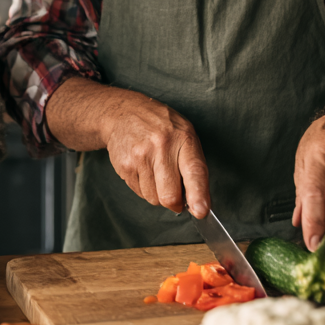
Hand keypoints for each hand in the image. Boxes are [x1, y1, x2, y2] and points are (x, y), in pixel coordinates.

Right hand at [103, 91, 210, 215]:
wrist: (124, 113)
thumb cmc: (161, 127)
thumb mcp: (185, 136)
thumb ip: (194, 167)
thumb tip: (200, 202)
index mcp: (184, 139)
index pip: (194, 171)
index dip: (198, 194)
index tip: (200, 211)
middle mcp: (162, 146)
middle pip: (170, 195)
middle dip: (175, 203)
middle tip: (175, 194)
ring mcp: (141, 156)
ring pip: (153, 198)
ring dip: (157, 193)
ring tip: (155, 171)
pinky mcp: (125, 165)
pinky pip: (139, 193)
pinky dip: (143, 187)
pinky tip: (142, 169)